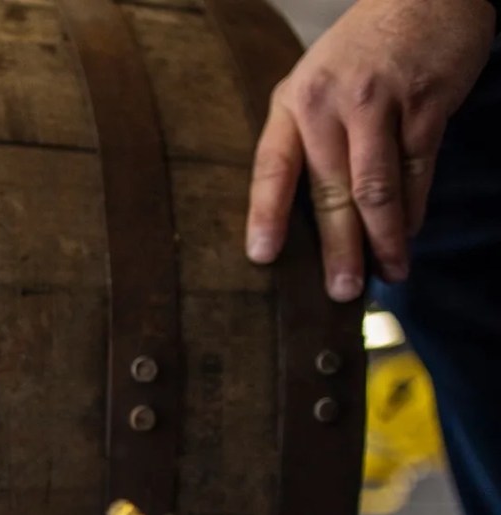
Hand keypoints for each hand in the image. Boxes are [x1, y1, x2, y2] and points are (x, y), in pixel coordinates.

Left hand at [245, 0, 493, 299]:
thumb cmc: (365, 49)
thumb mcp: (316, 81)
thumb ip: (305, 134)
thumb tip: (298, 209)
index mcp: (294, 101)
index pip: (272, 167)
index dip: (266, 215)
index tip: (262, 258)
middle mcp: (331, 104)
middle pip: (330, 191)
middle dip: (338, 248)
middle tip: (342, 291)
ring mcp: (380, 104)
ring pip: (377, 189)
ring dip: (383, 239)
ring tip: (387, 275)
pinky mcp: (426, 105)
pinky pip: (417, 170)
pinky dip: (414, 208)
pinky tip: (408, 234)